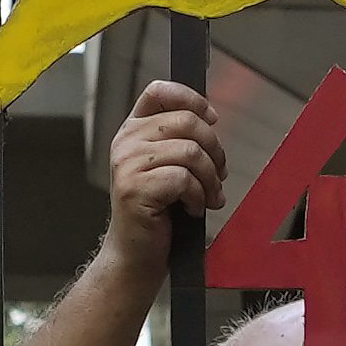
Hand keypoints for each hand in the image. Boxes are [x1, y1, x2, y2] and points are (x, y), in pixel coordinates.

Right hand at [103, 81, 227, 269]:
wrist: (136, 253)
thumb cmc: (157, 213)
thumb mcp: (167, 166)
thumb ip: (180, 140)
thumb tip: (210, 119)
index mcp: (133, 130)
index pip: (159, 91)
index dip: (191, 99)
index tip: (212, 119)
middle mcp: (126, 142)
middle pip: (187, 122)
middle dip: (215, 150)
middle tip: (219, 175)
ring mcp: (127, 165)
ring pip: (191, 152)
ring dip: (210, 179)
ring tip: (207, 197)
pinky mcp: (135, 189)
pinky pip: (184, 179)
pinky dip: (198, 197)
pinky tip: (192, 209)